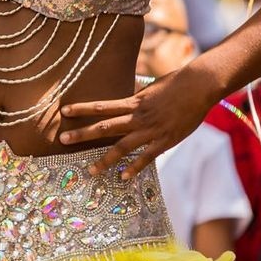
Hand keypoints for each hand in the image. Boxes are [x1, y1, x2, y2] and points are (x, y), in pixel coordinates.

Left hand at [59, 66, 217, 177]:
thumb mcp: (152, 87)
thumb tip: (129, 93)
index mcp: (133, 101)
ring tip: (90, 170)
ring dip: (104, 159)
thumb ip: (138, 95)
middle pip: (105, 126)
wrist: (198, 86)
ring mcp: (150, 130)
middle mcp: (138, 116)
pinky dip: (134, 168)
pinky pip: (146, 157)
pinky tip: (123, 177)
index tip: (64, 111)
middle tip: (62, 140)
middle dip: (82, 133)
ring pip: (122, 146)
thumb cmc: (176, 83)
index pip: (102, 106)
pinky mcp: (165, 141)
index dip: (82, 108)